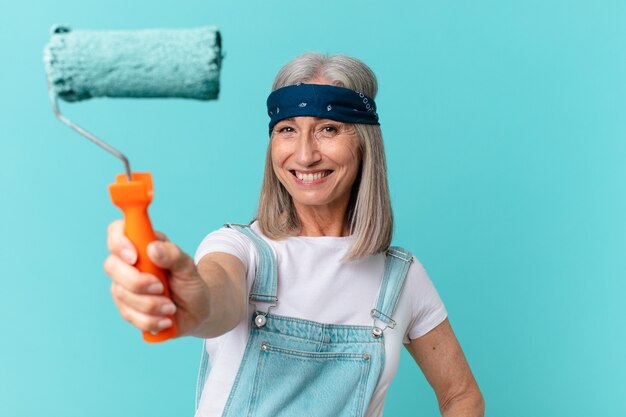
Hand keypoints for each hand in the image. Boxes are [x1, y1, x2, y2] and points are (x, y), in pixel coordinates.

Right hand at [103, 220, 210, 336]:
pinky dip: (150, 320)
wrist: (196, 310)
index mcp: (143, 244)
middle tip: (161, 287)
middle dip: (137, 281)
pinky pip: (129, 315)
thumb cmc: (189, 282)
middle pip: (112, 266)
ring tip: (171, 307)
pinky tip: (166, 318)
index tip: (134, 257)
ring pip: (122, 294)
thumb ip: (173, 255)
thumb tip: (153, 248)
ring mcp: (123, 286)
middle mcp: (128, 264)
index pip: (117, 231)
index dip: (119, 242)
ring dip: (150, 304)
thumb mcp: (188, 267)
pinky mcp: (126, 308)